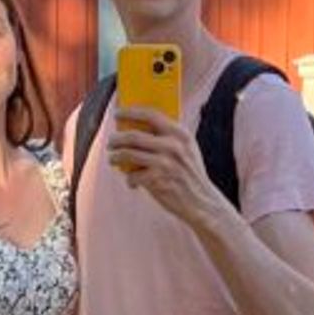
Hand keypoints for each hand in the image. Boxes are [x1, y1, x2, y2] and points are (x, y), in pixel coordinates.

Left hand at [108, 107, 224, 232]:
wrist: (202, 201)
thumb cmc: (189, 174)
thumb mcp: (187, 149)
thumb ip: (168, 137)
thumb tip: (136, 127)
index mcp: (180, 134)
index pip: (151, 115)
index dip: (131, 112)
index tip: (118, 113)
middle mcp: (173, 146)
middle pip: (134, 135)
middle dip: (117, 139)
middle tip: (111, 142)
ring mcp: (165, 163)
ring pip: (128, 154)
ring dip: (116, 157)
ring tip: (113, 159)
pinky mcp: (157, 181)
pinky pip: (132, 176)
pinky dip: (129, 179)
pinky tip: (132, 182)